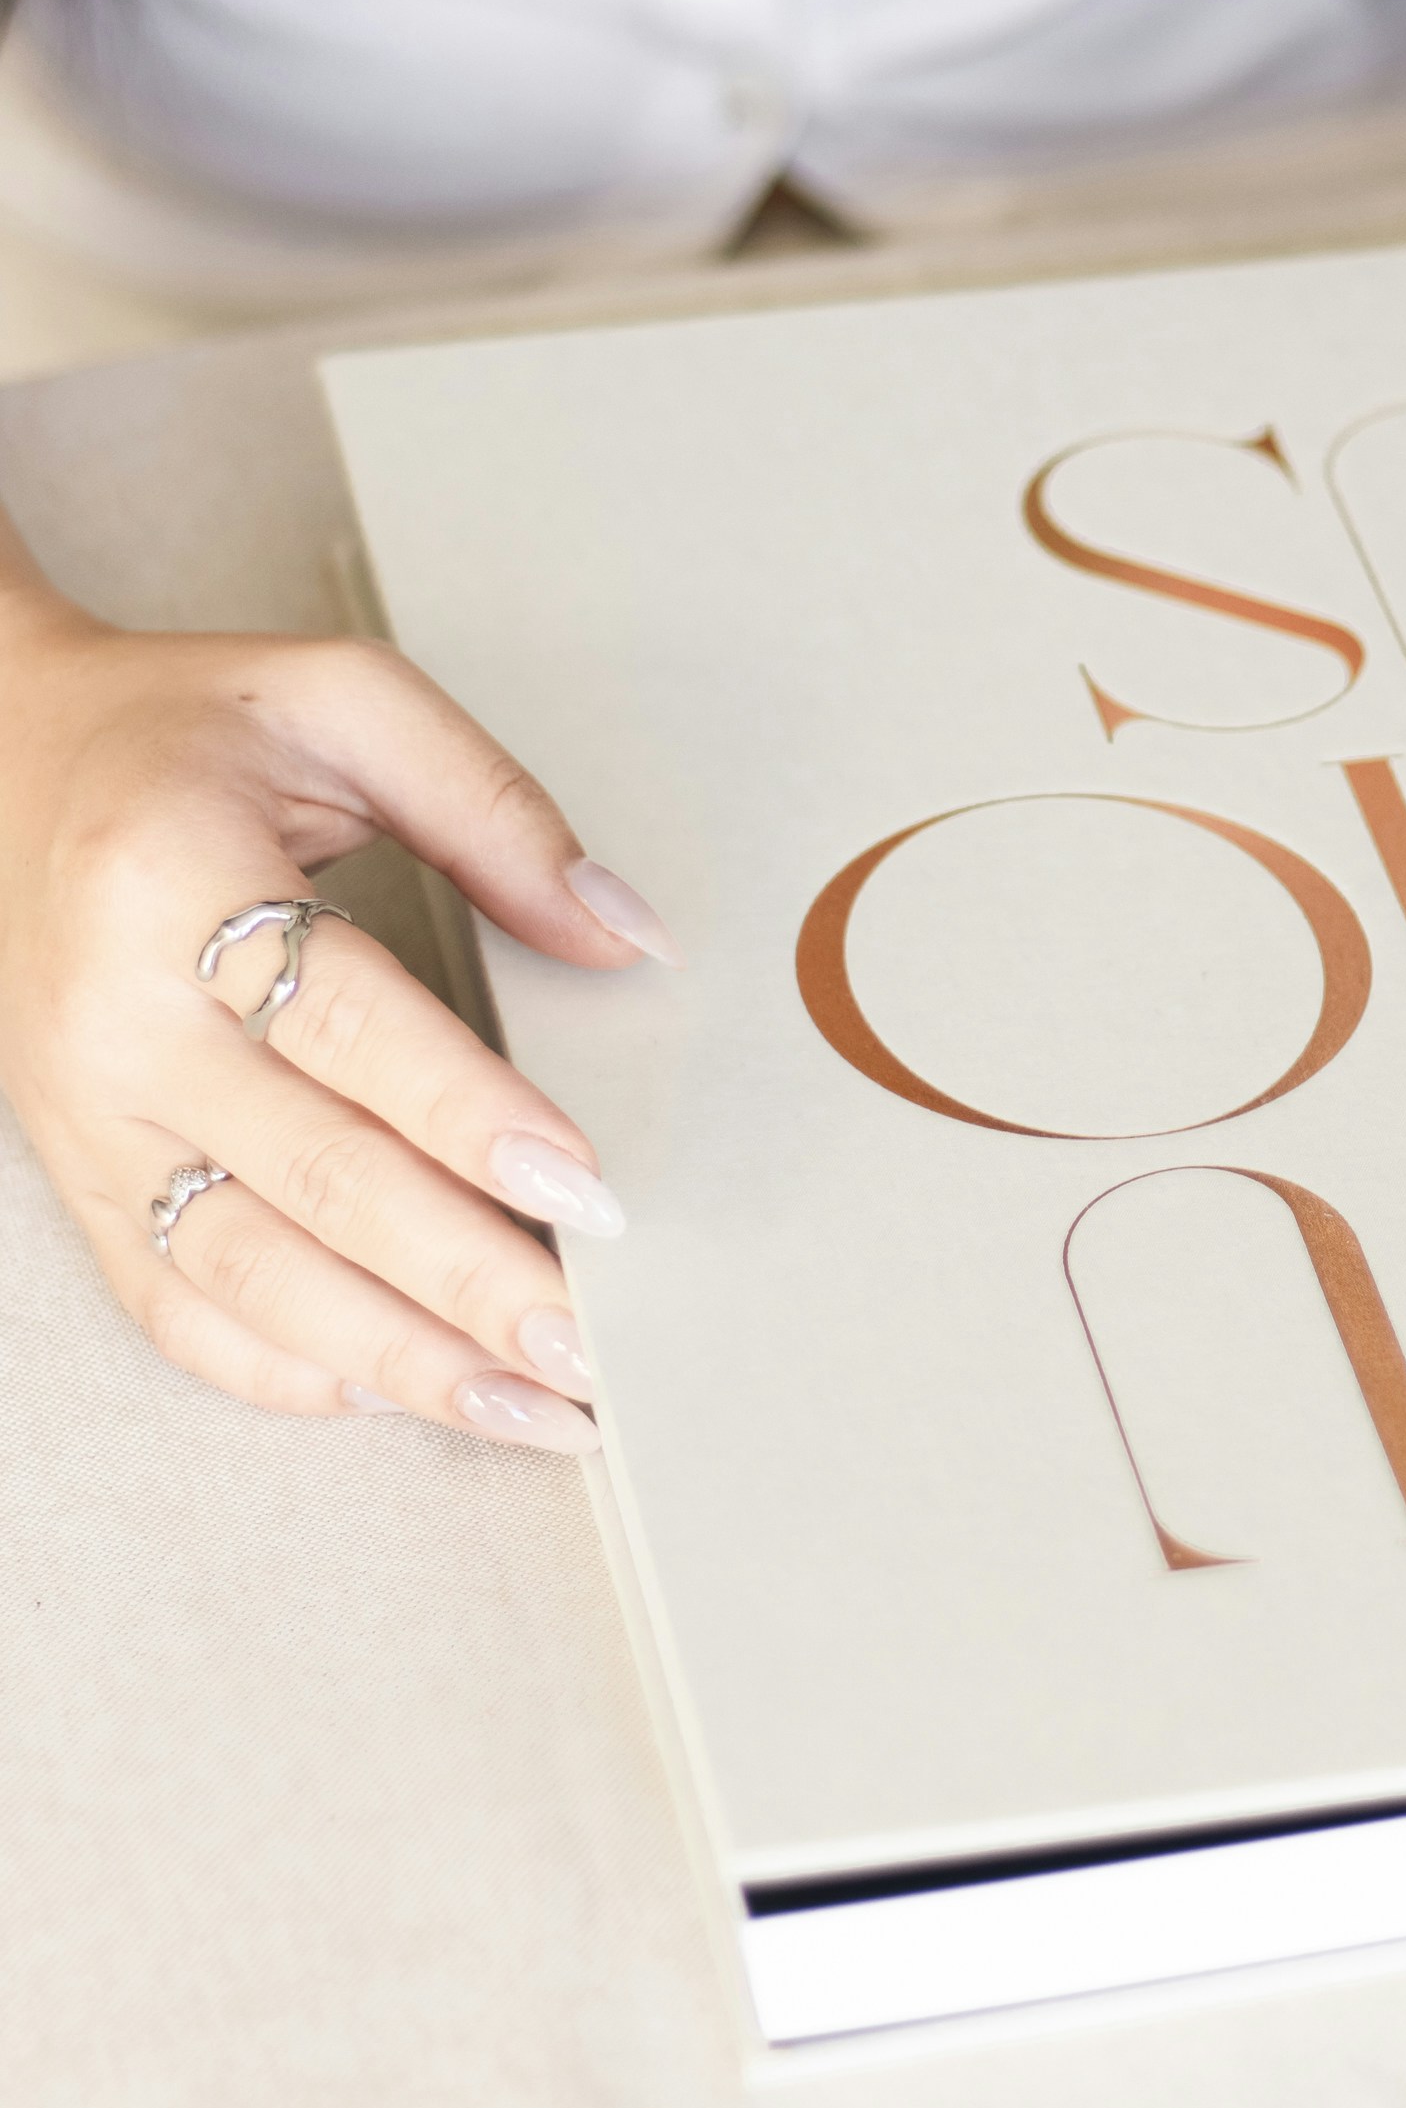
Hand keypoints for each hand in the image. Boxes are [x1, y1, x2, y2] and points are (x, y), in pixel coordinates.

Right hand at [0, 572, 673, 1449]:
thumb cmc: (182, 730)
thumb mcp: (346, 703)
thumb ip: (496, 814)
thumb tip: (625, 936)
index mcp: (177, 881)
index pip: (344, 1024)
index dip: (468, 1116)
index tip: (582, 1186)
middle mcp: (117, 1019)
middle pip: (310, 1178)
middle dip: (463, 1279)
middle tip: (586, 1343)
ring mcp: (87, 1114)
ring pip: (245, 1275)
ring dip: (397, 1357)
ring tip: (523, 1404)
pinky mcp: (78, 1172)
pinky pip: (172, 1305)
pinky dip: (282, 1367)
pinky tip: (388, 1389)